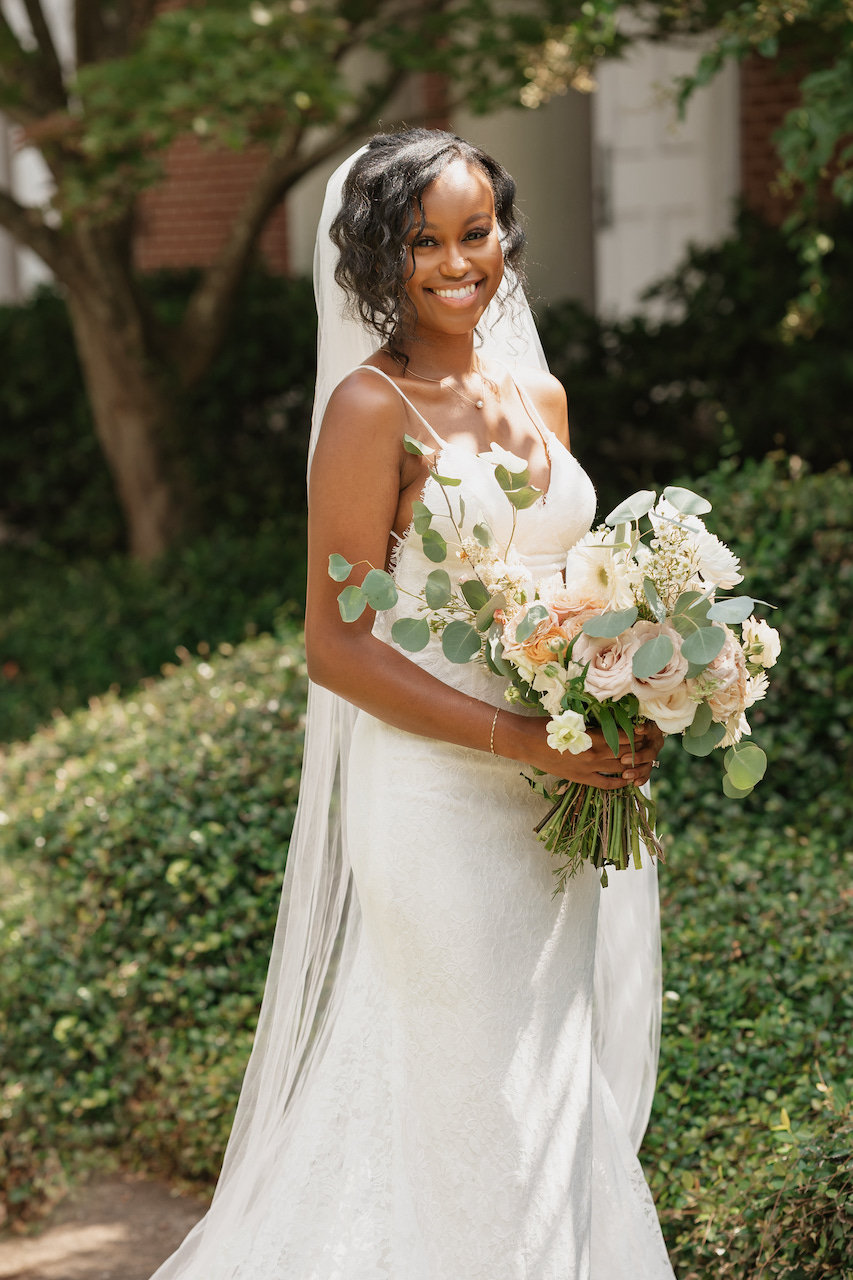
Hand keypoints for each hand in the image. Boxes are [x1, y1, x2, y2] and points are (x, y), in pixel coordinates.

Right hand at [506, 717, 664, 788]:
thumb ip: (592, 724)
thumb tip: (611, 722)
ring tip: (641, 759)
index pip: (622, 737)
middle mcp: (593, 755)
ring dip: (632, 764)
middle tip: (647, 743)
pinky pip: (606, 784)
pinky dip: (619, 783)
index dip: (636, 734)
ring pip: (619, 768)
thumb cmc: (547, 726)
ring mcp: (587, 769)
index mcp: (592, 737)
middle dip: (638, 748)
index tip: (644, 730)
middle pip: (625, 753)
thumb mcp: (572, 720)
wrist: (526, 742)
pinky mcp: (581, 778)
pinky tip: (627, 779)